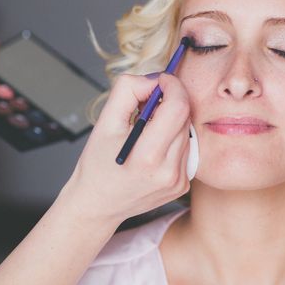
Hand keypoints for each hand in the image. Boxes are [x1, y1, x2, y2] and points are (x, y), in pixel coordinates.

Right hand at [65, 73, 190, 224]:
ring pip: (187, 132)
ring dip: (171, 122)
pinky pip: (186, 150)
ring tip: (146, 130)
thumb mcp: (105, 122)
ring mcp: (177, 181)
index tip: (162, 80)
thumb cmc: (97, 165)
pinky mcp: (182, 185)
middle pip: (184, 118)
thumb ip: (128, 91)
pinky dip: (173, 140)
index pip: (178, 107)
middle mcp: (167, 171)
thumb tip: (153, 80)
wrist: (98, 204)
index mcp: (147, 156)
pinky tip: (153, 147)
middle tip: (148, 104)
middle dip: (169, 102)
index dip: (172, 86)